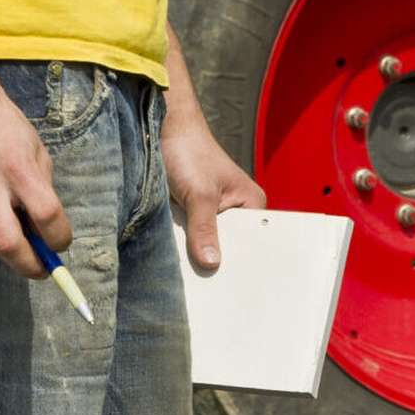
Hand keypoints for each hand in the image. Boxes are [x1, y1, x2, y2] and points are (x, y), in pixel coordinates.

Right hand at [0, 73, 67, 279]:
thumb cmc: (4, 129)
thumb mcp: (35, 151)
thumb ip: (42, 191)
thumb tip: (47, 233)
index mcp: (18, 167)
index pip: (46, 216)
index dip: (59, 238)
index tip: (61, 243)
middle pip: (10, 245)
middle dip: (30, 265)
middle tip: (41, 267)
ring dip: (7, 250)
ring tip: (14, 230)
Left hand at [161, 105, 265, 271]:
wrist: (161, 128)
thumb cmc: (189, 151)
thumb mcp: (199, 194)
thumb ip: (205, 229)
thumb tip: (210, 264)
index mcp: (252, 204)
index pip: (254, 243)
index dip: (242, 262)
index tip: (232, 285)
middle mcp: (237, 211)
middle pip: (230, 247)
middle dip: (215, 258)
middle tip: (207, 284)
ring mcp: (214, 214)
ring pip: (208, 244)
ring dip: (195, 251)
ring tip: (192, 275)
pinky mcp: (193, 214)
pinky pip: (191, 237)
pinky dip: (183, 243)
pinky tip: (178, 260)